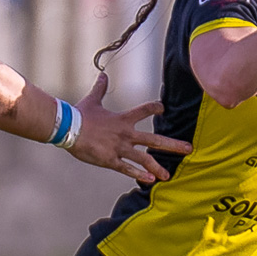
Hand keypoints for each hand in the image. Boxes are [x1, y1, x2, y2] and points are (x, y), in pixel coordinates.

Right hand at [67, 73, 191, 182]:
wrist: (67, 127)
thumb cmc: (79, 114)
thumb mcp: (92, 100)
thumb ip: (100, 89)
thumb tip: (102, 75)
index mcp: (123, 119)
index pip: (144, 110)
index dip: (155, 108)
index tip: (163, 108)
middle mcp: (125, 134)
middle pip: (154, 139)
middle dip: (173, 144)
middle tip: (189, 149)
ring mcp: (119, 148)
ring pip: (144, 158)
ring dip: (157, 167)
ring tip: (168, 176)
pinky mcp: (110, 160)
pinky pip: (127, 168)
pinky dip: (139, 174)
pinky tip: (150, 180)